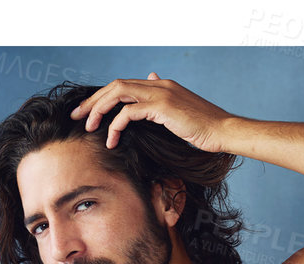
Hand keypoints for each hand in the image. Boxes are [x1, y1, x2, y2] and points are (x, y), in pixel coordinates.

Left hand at [70, 74, 231, 152]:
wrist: (224, 132)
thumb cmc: (207, 130)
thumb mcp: (182, 116)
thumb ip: (164, 106)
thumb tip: (151, 87)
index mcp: (160, 86)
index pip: (124, 86)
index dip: (104, 98)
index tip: (90, 113)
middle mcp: (157, 85)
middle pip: (115, 85)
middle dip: (93, 101)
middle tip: (78, 117)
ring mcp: (159, 93)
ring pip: (117, 93)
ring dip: (99, 109)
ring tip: (88, 127)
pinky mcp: (162, 107)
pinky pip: (129, 112)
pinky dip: (117, 124)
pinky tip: (112, 139)